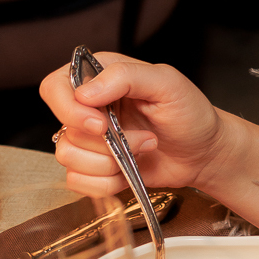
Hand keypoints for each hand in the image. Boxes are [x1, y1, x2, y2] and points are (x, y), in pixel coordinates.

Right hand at [40, 54, 227, 198]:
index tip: (101, 124)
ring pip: (68, 158)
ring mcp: (89, 139)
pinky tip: (131, 169)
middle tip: (144, 137)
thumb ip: (125, 77)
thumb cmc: (191, 114)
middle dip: (107, 143)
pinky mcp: (94, 167)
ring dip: (110, 163)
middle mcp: (88, 107)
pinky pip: (78, 182)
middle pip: (64, 130)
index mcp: (99, 77)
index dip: (69, 109)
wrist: (205, 152)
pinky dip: (108, 182)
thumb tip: (85, 93)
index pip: (54, 87)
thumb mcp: (167, 83)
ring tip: (143, 149)